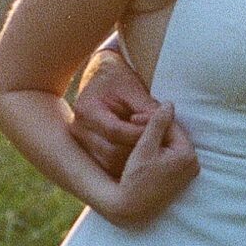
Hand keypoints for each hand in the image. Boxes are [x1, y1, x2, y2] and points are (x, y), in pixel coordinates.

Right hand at [70, 51, 155, 177]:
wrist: (100, 79)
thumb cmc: (119, 80)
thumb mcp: (133, 89)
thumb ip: (148, 108)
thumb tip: (167, 124)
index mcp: (87, 110)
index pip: (115, 131)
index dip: (139, 133)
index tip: (159, 132)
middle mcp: (78, 129)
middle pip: (111, 152)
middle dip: (139, 150)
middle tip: (160, 147)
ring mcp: (81, 143)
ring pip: (110, 163)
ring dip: (134, 160)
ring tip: (153, 152)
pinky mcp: (87, 151)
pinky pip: (108, 166)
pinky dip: (127, 164)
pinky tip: (142, 158)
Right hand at [93, 100, 198, 226]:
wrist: (130, 207)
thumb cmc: (136, 177)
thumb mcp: (144, 147)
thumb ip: (157, 124)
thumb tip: (169, 104)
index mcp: (187, 155)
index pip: (172, 126)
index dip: (152, 119)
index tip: (134, 118)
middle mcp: (194, 165)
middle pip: (173, 135)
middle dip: (155, 128)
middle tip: (134, 122)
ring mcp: (188, 173)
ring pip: (171, 145)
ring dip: (156, 138)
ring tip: (137, 135)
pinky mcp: (181, 178)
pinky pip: (171, 156)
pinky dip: (159, 150)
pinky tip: (144, 148)